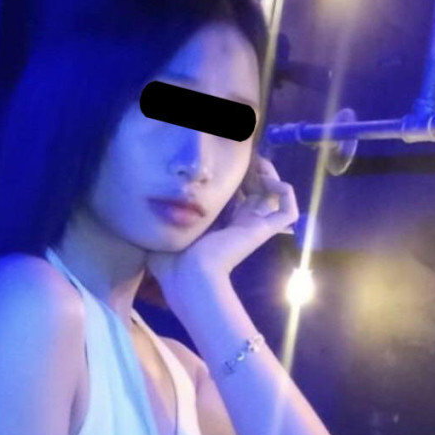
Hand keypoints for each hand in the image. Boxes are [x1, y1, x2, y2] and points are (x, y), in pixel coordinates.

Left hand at [145, 151, 298, 299]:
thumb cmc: (172, 264)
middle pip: (255, 190)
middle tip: (243, 156)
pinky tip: (271, 180)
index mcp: (216, 226)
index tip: (223, 157)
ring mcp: (253, 227)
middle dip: (252, 170)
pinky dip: (286, 192)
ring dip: (270, 175)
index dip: (232, 177)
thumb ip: (160, 215)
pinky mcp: (263, 231)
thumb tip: (147, 198)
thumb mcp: (163, 231)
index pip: (232, 196)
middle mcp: (238, 224)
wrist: (189, 278)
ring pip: (274, 196)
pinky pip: (287, 211)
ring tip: (258, 163)